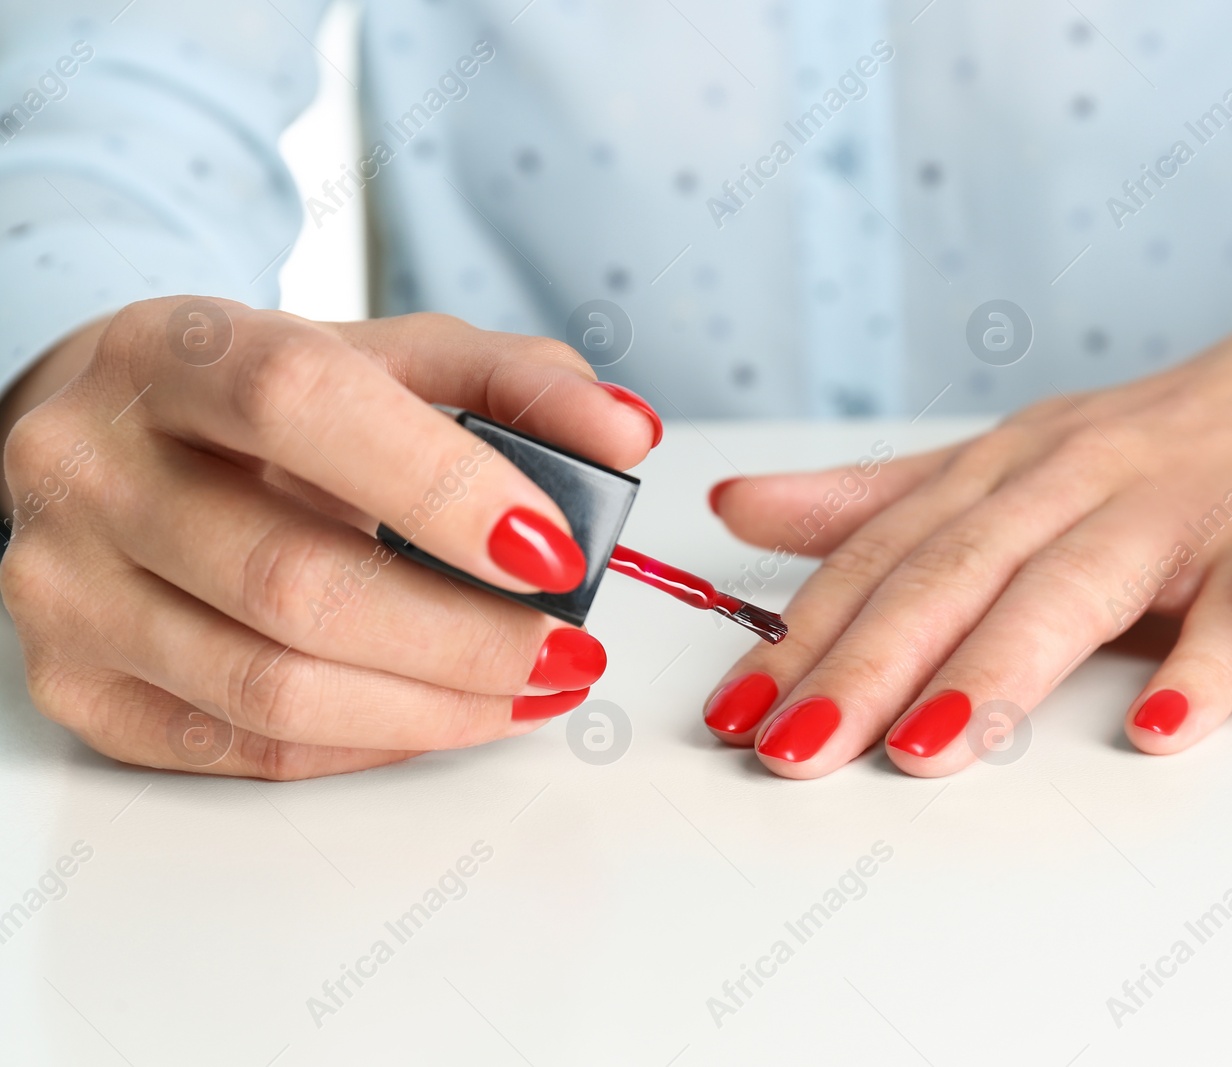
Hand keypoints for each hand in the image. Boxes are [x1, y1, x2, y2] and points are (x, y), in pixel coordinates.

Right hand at [0, 298, 659, 777]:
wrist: (113, 435)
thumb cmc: (263, 399)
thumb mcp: (386, 356)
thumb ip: (513, 381)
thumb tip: (627, 435)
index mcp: (172, 351)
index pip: (300, 405)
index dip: (441, 485)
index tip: (556, 549)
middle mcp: (90, 467)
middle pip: (291, 581)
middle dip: (463, 636)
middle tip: (569, 650)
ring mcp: (66, 587)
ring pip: (270, 688)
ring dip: (433, 708)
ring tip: (531, 689)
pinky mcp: (75, 684)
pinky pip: (244, 748)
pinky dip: (369, 742)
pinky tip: (442, 713)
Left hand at [701, 226, 1231, 777]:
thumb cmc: (1155, 439)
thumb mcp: (1004, 460)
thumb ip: (875, 500)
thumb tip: (735, 511)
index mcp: (1005, 468)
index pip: (887, 555)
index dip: (806, 630)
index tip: (732, 711)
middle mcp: (1075, 479)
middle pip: (958, 572)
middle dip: (869, 662)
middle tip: (792, 749)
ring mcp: (1178, 509)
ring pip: (1074, 587)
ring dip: (997, 669)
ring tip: (923, 750)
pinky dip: (1204, 667)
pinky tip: (1159, 730)